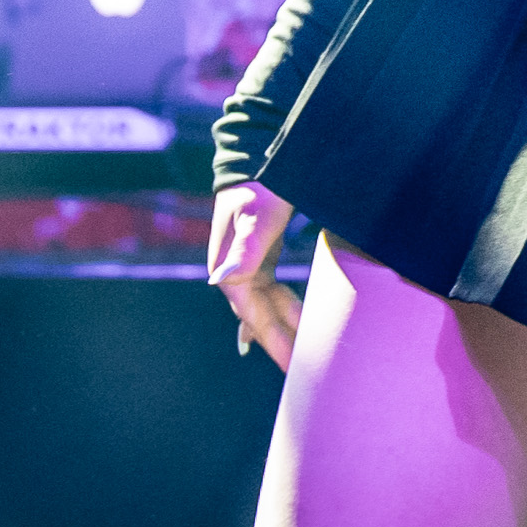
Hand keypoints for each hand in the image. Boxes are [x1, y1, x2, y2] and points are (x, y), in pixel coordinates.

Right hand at [209, 181, 301, 370]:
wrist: (260, 154)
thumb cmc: (262, 183)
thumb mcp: (258, 214)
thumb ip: (245, 248)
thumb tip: (220, 281)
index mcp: (229, 267)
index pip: (252, 314)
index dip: (273, 341)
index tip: (293, 366)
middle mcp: (233, 269)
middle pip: (259, 315)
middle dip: (280, 341)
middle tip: (305, 372)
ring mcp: (246, 262)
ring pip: (266, 305)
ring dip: (284, 326)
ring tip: (304, 353)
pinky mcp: (259, 253)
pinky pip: (269, 291)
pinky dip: (278, 308)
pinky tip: (283, 325)